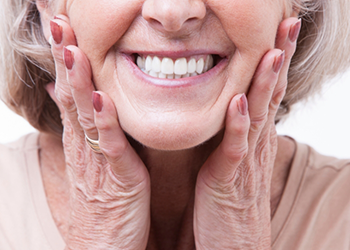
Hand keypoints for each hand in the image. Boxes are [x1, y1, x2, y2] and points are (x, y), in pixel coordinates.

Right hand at [48, 16, 149, 249]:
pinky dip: (103, 121)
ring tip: (71, 47)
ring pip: (83, 113)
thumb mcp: (92, 156)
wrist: (103, 244)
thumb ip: (85, 125)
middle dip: (64, 55)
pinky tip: (99, 98)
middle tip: (56, 19)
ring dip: (77, 80)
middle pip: (70, 92)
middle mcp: (84, 142)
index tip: (59, 22)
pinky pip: (109, 145)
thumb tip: (68, 95)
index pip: (69, 87)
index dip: (64, 55)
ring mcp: (97, 158)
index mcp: (82, 136)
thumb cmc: (103, 198)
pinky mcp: (116, 176)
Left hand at [194, 18, 300, 248]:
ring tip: (272, 52)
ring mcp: (245, 161)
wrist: (235, 245)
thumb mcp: (235, 160)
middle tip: (288, 24)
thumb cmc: (231, 201)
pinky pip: (235, 148)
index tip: (279, 31)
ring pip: (258, 115)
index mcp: (254, 138)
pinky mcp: (229, 179)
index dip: (275, 61)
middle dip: (279, 58)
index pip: (268, 92)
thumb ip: (236, 134)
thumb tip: (234, 108)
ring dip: (266, 83)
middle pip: (271, 95)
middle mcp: (255, 145)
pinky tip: (240, 102)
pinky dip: (238, 124)